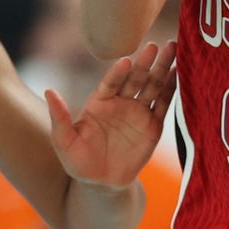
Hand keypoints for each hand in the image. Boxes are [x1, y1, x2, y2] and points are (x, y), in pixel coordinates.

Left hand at [47, 41, 176, 187]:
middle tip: (156, 45)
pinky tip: (180, 73)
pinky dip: (172, 89)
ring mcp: (138, 113)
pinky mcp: (153, 126)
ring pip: (152, 86)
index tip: (126, 61)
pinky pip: (163, 105)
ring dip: (163, 69)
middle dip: (146, 62)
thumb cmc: (78, 161)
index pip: (111, 82)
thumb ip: (59, 117)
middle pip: (135, 78)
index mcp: (100, 102)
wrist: (101, 183)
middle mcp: (121, 103)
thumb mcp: (64, 141)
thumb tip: (49, 92)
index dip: (118, 72)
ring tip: (174, 50)